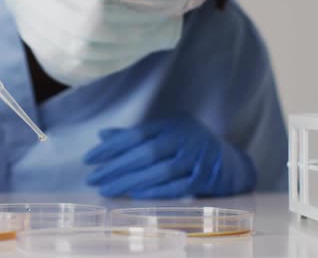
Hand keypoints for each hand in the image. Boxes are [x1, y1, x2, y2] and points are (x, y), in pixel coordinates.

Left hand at [84, 115, 256, 198]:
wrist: (228, 161)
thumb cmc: (187, 145)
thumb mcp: (164, 133)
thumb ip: (135, 135)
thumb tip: (102, 135)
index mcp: (171, 123)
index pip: (136, 134)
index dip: (111, 146)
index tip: (89, 159)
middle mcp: (184, 137)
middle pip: (145, 153)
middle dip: (115, 167)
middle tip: (93, 179)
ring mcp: (196, 158)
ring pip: (159, 171)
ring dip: (130, 181)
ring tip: (107, 190)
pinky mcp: (204, 178)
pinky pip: (176, 187)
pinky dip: (154, 191)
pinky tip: (134, 195)